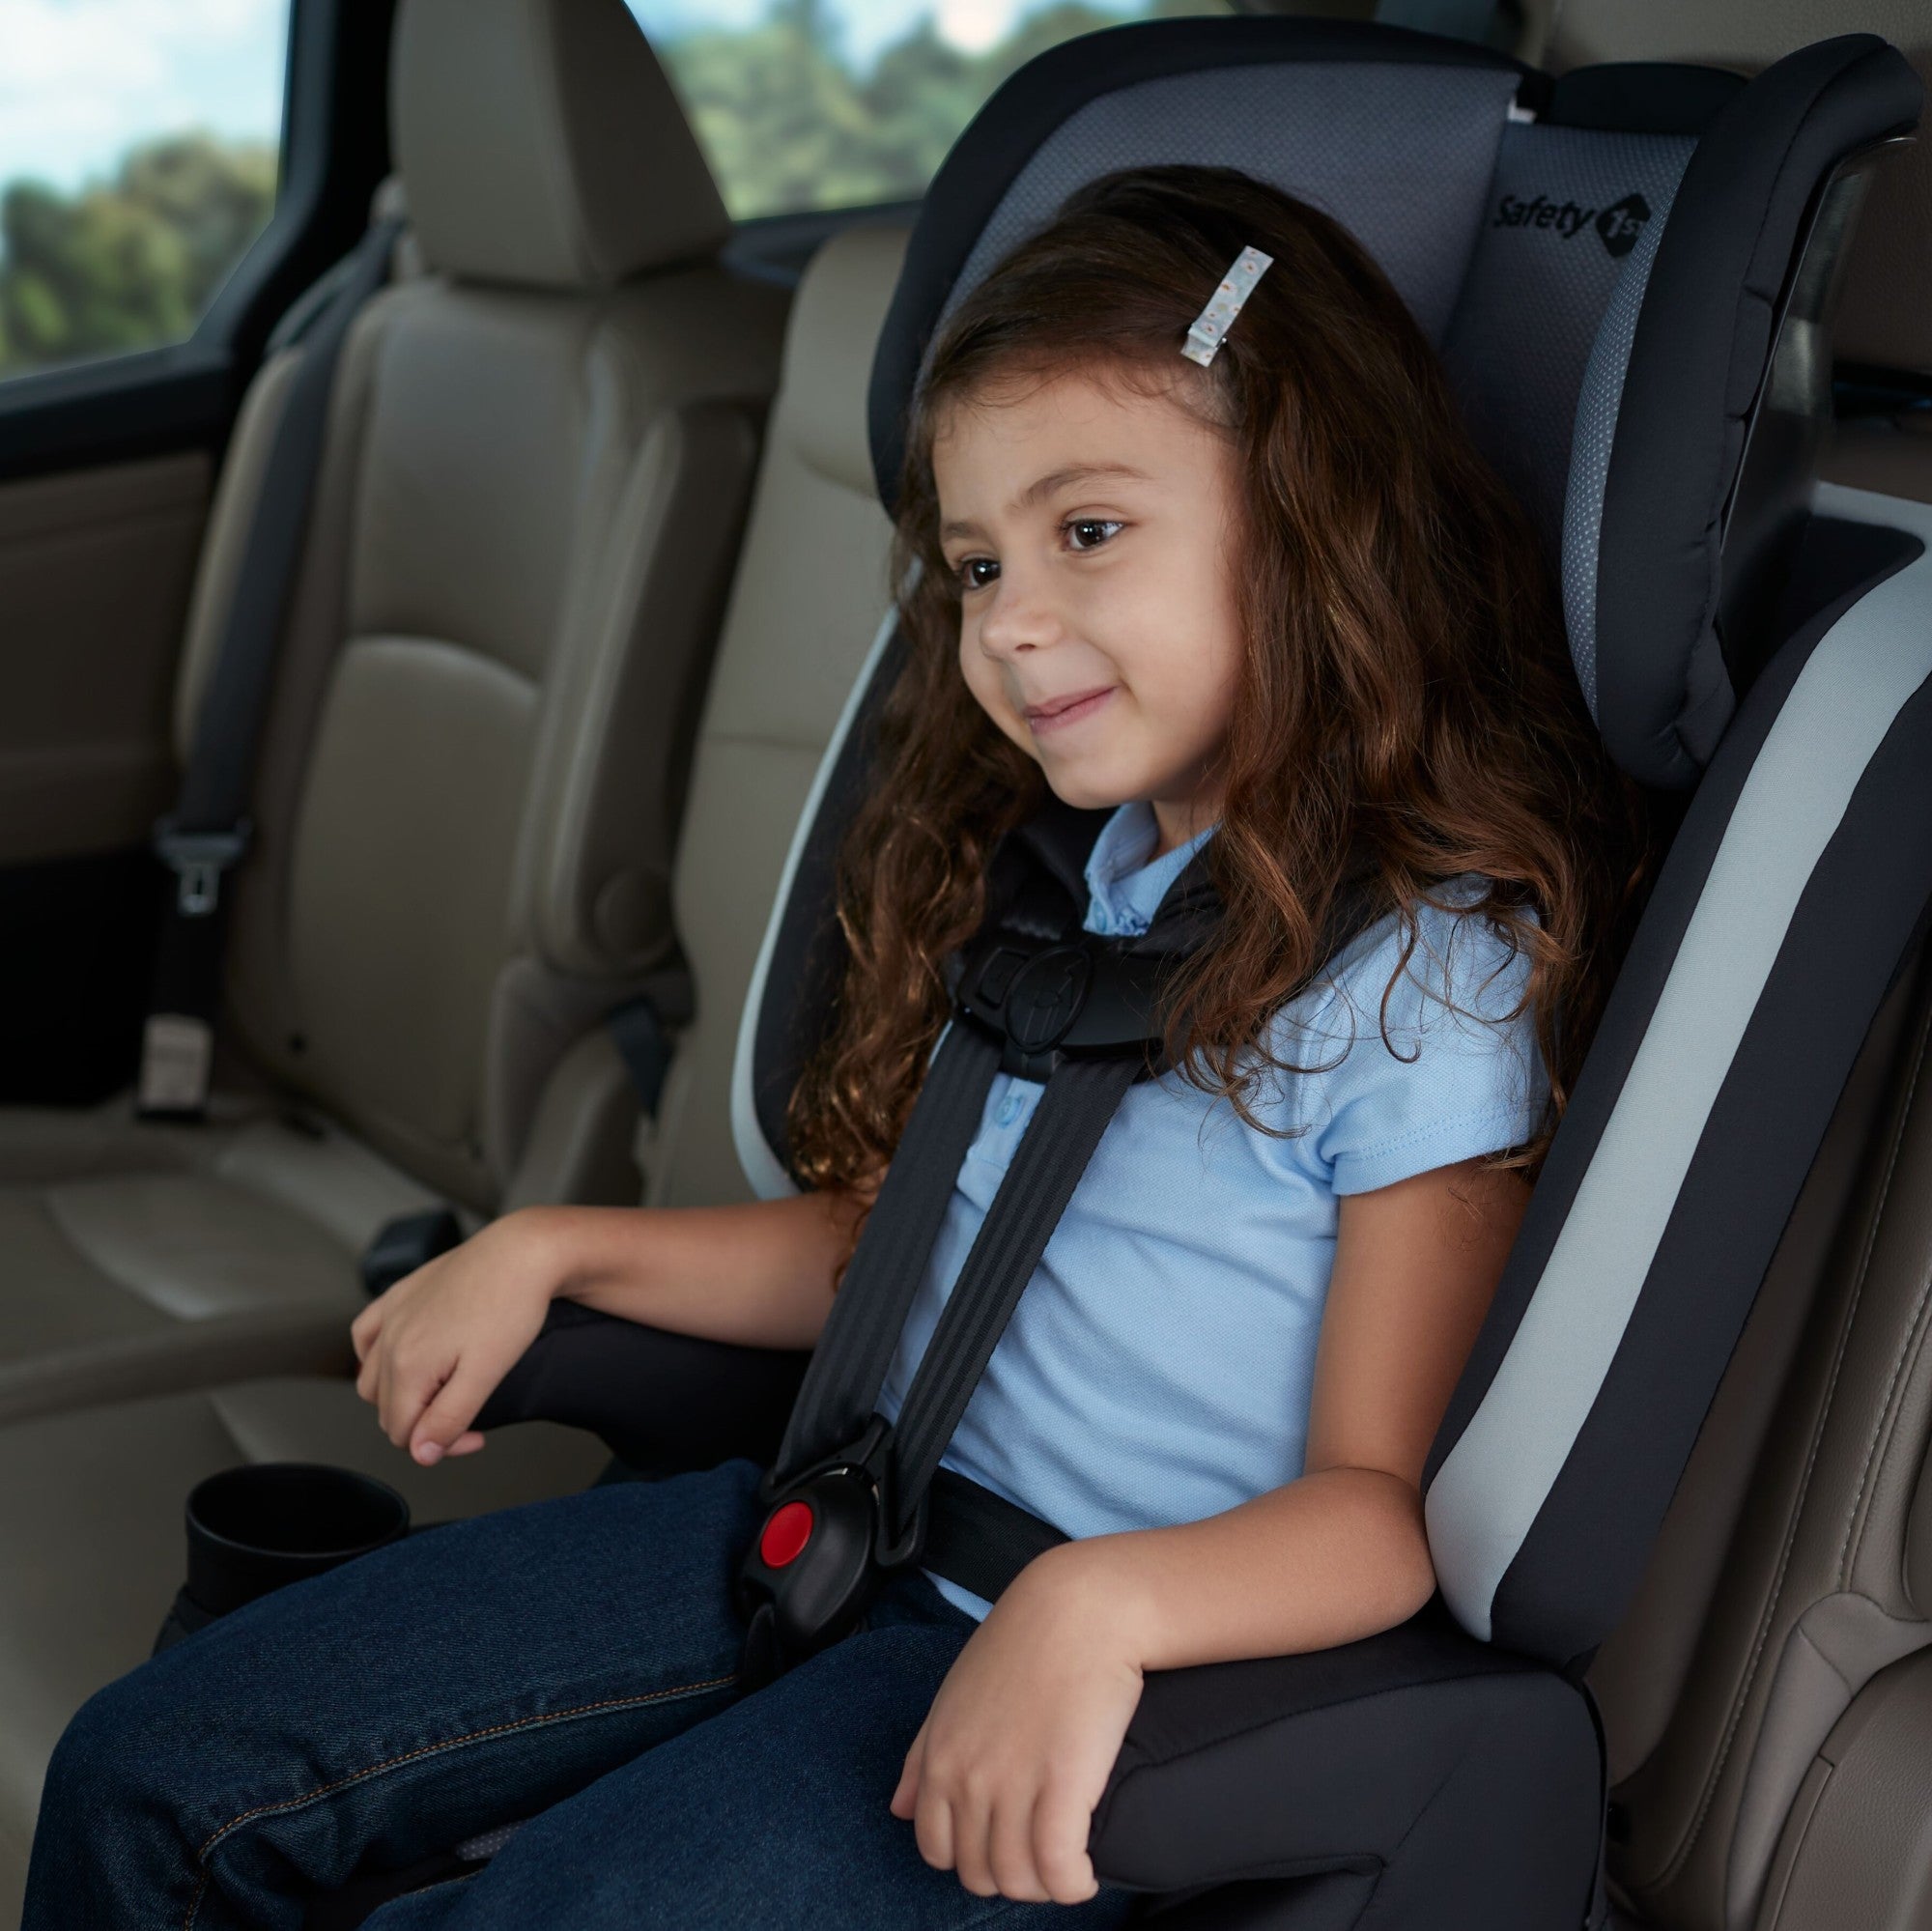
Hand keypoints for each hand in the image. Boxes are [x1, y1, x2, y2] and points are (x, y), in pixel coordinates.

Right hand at [349, 1211, 559, 1465]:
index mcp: (408, 1365)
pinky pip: (365, 1334)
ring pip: (370, 1377)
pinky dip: (374, 1354)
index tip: (476, 1435)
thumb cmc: (511, 1306)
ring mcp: (392, 1314)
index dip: (438, 1446)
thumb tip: (421, 1454)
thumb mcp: (486, 1374)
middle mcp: (390, 1340)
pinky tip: (399, 1358)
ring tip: (439, 1393)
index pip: (402, 1434)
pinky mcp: (400, 1293)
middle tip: (468, 1417)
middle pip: (386, 1410)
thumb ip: (449, 1419)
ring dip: (397, 1395)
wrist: (523, 1251)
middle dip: (422, 1424)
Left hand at [890, 1550, 1144, 1903]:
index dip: (972, 1857)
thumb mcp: (956, 1693)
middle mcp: (967, 1777)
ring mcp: (1013, 1783)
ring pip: (1018, 1879)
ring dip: (1044, 1885)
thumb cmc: (1025, 1643)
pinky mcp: (1063, 1786)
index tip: (1005, 1844)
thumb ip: (921, 1753)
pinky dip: (1073, 1885)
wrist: (1083, 1607)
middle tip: (1041, 1853)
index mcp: (938, 1755)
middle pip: (978, 1872)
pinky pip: (1059, 1871)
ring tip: (1067, 1866)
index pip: (936, 1848)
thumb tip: (897, 1809)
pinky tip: (1087, 1874)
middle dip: (1009, 1874)